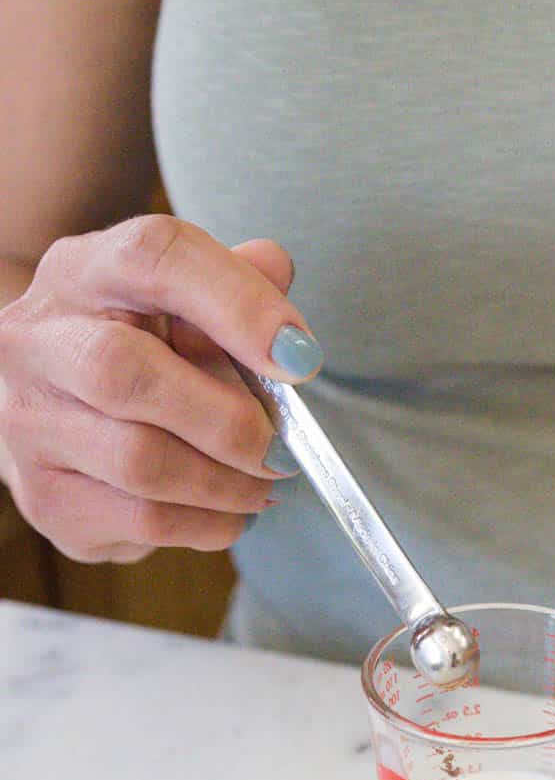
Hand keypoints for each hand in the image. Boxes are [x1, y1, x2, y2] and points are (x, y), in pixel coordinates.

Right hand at [0, 219, 322, 562]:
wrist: (61, 413)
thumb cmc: (144, 351)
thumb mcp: (186, 303)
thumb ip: (237, 281)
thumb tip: (275, 269)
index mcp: (82, 271)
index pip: (154, 257)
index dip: (237, 304)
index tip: (300, 358)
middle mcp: (36, 340)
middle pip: (122, 371)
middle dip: (226, 420)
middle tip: (281, 449)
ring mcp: (29, 424)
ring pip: (140, 462)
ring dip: (227, 483)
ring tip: (263, 484)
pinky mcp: (44, 498)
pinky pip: (144, 520)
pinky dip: (209, 523)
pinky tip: (230, 511)